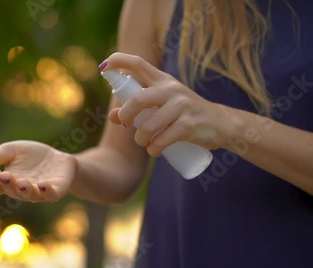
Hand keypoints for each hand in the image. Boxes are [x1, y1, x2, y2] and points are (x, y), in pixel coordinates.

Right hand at [0, 141, 76, 201]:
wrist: (58, 158)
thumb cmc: (31, 157)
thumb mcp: (11, 151)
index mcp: (9, 182)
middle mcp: (23, 190)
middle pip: (13, 191)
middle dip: (9, 184)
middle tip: (5, 175)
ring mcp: (40, 191)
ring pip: (31, 195)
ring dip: (26, 190)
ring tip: (22, 182)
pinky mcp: (57, 190)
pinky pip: (52, 195)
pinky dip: (48, 192)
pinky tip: (44, 185)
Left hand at [102, 52, 230, 155]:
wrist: (220, 124)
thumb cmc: (184, 113)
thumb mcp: (162, 105)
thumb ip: (138, 108)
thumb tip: (111, 115)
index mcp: (163, 80)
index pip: (138, 63)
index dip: (118, 61)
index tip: (103, 66)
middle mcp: (171, 89)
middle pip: (138, 99)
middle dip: (125, 115)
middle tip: (125, 124)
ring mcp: (182, 106)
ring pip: (149, 125)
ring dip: (140, 138)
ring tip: (143, 142)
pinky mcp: (189, 125)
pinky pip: (163, 139)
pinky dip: (154, 148)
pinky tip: (154, 150)